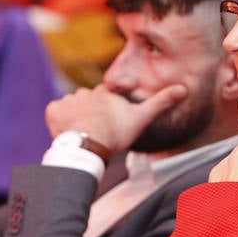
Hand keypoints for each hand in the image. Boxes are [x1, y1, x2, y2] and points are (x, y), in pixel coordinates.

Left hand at [44, 83, 186, 152]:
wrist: (88, 147)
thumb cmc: (116, 134)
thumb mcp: (141, 118)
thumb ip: (160, 103)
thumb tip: (184, 88)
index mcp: (105, 93)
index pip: (105, 95)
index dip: (108, 108)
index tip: (110, 121)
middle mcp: (85, 92)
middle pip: (87, 101)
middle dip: (91, 113)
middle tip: (97, 131)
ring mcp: (68, 101)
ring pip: (72, 106)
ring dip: (75, 117)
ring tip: (83, 134)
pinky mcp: (53, 110)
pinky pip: (55, 111)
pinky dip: (59, 120)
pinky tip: (69, 132)